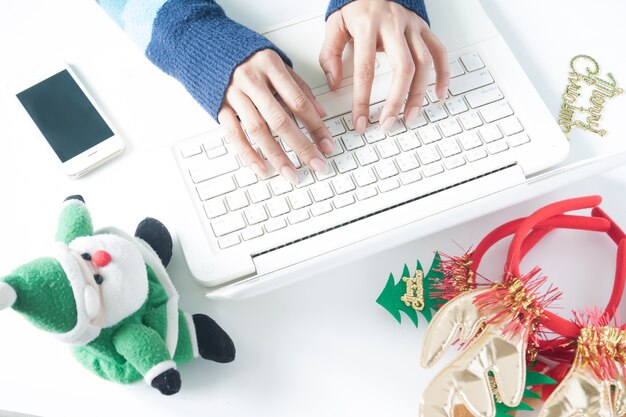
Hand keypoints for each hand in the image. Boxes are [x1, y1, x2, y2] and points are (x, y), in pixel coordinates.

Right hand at [218, 50, 332, 183]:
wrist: (206, 46)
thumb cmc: (247, 56)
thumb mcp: (277, 63)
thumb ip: (299, 87)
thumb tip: (320, 114)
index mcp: (270, 66)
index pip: (299, 102)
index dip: (316, 126)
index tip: (327, 145)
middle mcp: (252, 81)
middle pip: (281, 120)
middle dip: (302, 146)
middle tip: (317, 165)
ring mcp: (234, 95)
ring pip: (258, 130)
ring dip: (277, 156)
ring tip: (291, 174)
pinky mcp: (220, 107)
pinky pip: (234, 134)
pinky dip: (248, 154)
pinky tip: (261, 168)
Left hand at [320, 0, 449, 133]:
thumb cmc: (355, 3)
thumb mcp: (334, 23)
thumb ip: (330, 53)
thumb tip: (333, 83)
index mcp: (368, 26)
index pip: (365, 70)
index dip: (363, 100)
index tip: (360, 121)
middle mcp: (393, 26)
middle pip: (402, 69)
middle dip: (396, 101)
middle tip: (388, 124)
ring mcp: (412, 27)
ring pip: (424, 63)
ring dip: (419, 94)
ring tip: (411, 116)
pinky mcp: (424, 28)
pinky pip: (439, 51)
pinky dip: (443, 74)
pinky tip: (439, 94)